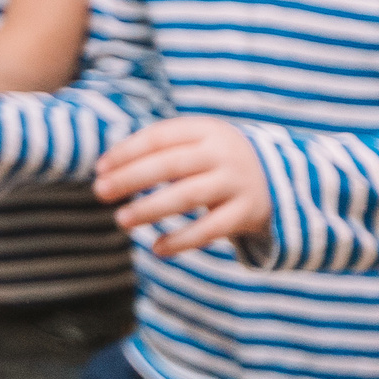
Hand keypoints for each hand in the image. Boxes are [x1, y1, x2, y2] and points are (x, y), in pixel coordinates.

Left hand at [95, 116, 269, 256]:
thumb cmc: (215, 161)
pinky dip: (182, 240)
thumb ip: (160, 151)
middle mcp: (223, 153)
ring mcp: (237, 182)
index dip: (126, 152)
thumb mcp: (196, 144)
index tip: (100, 169)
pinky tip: (158, 248)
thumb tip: (107, 169)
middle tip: (100, 192)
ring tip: (121, 220)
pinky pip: (211, 228)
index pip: (159, 137)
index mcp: (205, 130)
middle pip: (170, 165)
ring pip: (188, 196)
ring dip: (151, 209)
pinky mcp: (247, 212)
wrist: (278, 178)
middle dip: (131, 178)